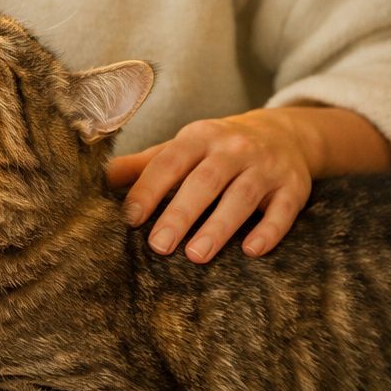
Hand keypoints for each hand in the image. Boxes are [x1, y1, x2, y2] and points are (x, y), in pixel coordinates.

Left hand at [106, 109, 314, 261]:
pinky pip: (283, 210)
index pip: (170, 162)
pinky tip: (252, 251)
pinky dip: (269, 230)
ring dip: (219, 226)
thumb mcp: (182, 149)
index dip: (149, 189)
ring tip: (196, 256)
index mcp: (199, 137)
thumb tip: (97, 179)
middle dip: (181, 213)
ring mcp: (266, 167)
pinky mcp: (294, 187)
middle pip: (205, 181)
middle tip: (159, 246)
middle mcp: (234, 148)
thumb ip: (144, 165)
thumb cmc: (217, 150)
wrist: (284, 134)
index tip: (130, 218)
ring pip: (242, 196)